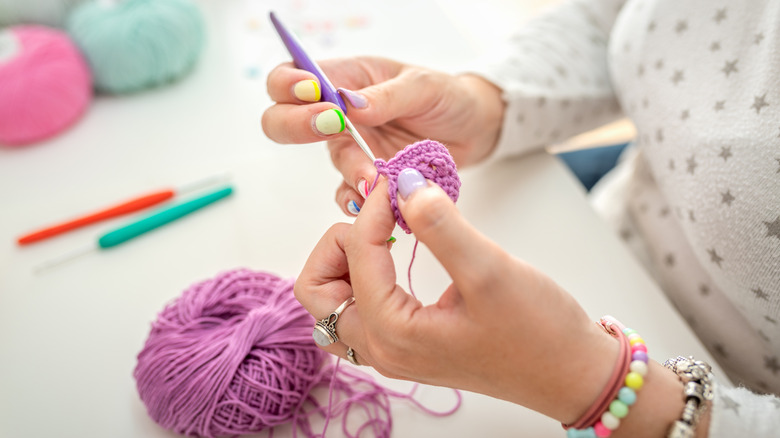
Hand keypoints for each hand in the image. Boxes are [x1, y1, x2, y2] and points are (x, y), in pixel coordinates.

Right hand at [261, 57, 503, 215]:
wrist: (476, 129)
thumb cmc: (449, 96)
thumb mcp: (423, 86)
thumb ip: (387, 96)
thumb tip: (349, 105)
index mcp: (347, 78)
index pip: (293, 76)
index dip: (288, 84)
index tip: (313, 94)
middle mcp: (341, 113)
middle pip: (284, 120)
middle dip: (296, 126)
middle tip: (331, 127)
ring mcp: (355, 147)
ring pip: (331, 160)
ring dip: (349, 168)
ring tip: (375, 177)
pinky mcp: (370, 176)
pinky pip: (350, 193)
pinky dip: (359, 200)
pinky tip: (374, 202)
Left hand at [294, 168, 620, 423]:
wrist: (570, 372)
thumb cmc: (538, 331)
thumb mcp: (490, 270)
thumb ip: (441, 225)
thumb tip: (405, 184)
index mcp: (393, 334)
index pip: (356, 256)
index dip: (374, 209)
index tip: (401, 181)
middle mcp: (382, 349)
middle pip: (317, 289)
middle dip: (339, 243)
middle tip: (381, 219)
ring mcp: (391, 351)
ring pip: (332, 302)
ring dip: (346, 262)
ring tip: (385, 236)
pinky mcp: (406, 345)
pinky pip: (358, 310)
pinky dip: (363, 278)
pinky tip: (397, 258)